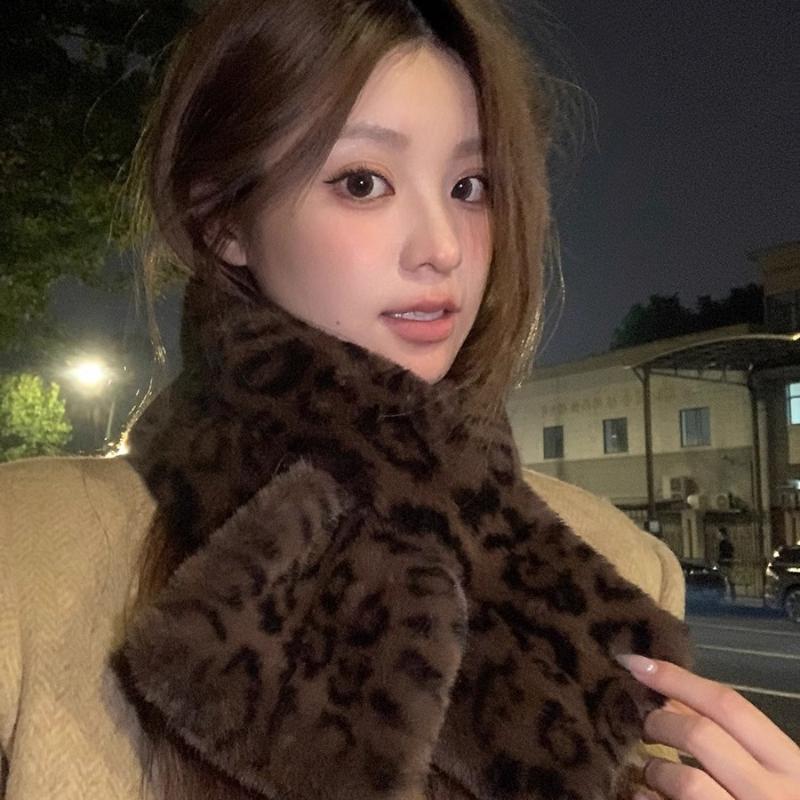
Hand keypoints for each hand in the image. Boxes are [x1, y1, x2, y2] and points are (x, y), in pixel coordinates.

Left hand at [616, 654, 799, 799]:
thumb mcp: (774, 774)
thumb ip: (734, 740)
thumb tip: (673, 695)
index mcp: (793, 767)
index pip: (729, 706)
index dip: (677, 678)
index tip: (634, 663)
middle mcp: (774, 796)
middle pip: (701, 735)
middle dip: (661, 722)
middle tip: (647, 726)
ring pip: (683, 780)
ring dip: (655, 771)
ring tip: (653, 775)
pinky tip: (645, 799)